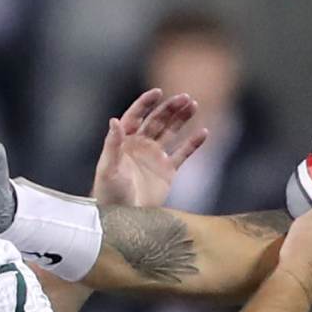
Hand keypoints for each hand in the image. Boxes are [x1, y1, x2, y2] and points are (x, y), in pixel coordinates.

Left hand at [92, 89, 208, 208]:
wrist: (123, 218)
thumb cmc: (109, 193)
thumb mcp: (108, 168)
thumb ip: (112, 144)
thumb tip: (114, 120)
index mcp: (125, 140)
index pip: (137, 115)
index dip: (146, 103)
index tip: (158, 93)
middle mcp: (141, 144)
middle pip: (158, 120)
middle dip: (170, 108)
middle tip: (185, 97)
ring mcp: (155, 157)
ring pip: (171, 132)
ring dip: (182, 118)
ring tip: (193, 105)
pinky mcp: (168, 171)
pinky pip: (183, 154)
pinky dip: (193, 143)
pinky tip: (204, 132)